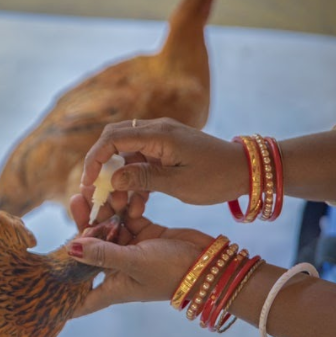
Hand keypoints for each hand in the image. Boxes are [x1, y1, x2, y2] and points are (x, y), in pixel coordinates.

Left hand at [67, 193, 212, 316]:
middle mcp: (117, 270)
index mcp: (111, 286)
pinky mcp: (145, 234)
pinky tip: (129, 195)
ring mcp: (131, 250)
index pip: (79, 298)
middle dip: (83, 227)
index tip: (41, 286)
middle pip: (89, 249)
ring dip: (105, 211)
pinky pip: (127, 217)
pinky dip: (126, 206)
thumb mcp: (133, 263)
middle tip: (78, 199)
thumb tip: (71, 248)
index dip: (61, 296)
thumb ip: (101, 254)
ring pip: (108, 228)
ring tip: (102, 190)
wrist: (210, 263)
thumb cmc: (172, 272)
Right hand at [80, 118, 246, 205]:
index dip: (94, 160)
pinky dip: (135, 180)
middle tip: (95, 191)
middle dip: (100, 166)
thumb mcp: (178, 184)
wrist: (247, 171)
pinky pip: (141, 161)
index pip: (112, 139)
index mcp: (158, 135)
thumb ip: (142, 178)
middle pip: (113, 141)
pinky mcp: (166, 150)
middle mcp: (156, 131)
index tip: (88, 183)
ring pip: (126, 154)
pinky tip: (136, 204)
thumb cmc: (216, 177)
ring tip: (118, 205)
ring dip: (119, 178)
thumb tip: (111, 178)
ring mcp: (161, 139)